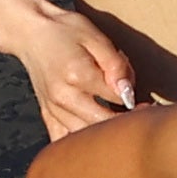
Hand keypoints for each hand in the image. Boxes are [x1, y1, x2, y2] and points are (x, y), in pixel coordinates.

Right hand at [9, 0, 149, 141]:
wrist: (30, 32)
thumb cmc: (65, 31)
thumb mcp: (96, 37)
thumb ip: (115, 64)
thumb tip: (128, 91)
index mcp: (78, 75)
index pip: (118, 99)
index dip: (135, 100)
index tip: (146, 102)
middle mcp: (63, 97)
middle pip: (103, 124)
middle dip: (125, 124)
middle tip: (140, 119)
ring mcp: (53, 109)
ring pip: (84, 138)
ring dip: (104, 137)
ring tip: (119, 127)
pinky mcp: (47, 114)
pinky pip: (62, 140)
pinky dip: (78, 146)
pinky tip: (92, 143)